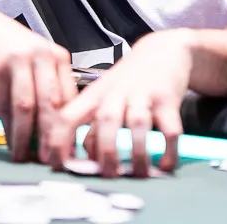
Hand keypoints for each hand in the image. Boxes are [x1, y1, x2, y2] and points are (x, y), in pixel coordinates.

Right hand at [0, 1, 75, 162]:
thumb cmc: (8, 48)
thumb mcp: (34, 62)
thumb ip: (46, 90)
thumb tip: (53, 134)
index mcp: (58, 57)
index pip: (70, 98)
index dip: (70, 128)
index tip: (69, 151)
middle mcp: (43, 56)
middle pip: (52, 104)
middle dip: (52, 137)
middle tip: (51, 160)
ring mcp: (20, 60)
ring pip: (28, 106)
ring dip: (25, 136)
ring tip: (23, 156)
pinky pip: (4, 103)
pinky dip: (7, 127)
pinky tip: (9, 141)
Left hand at [44, 30, 190, 178]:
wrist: (162, 51)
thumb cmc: (128, 80)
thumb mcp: (103, 96)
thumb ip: (92, 124)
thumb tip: (85, 160)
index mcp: (94, 95)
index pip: (68, 115)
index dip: (58, 141)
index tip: (56, 165)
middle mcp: (116, 93)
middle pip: (106, 120)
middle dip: (106, 152)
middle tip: (109, 175)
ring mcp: (143, 95)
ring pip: (137, 123)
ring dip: (137, 153)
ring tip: (139, 174)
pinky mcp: (167, 99)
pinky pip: (169, 128)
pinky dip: (168, 150)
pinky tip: (165, 165)